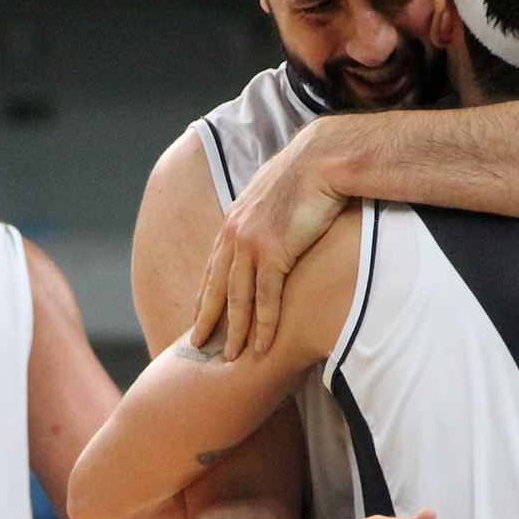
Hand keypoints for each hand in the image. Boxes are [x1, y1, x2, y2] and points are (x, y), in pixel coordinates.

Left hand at [190, 125, 346, 361]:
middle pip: (216, 286)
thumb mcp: (276, 196)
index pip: (214, 266)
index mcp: (234, 221)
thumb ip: (267, 217)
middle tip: (197, 345)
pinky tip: (262, 346)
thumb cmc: (308, 174)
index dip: (205, 293)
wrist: (322, 160)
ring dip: (235, 331)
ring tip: (231, 359)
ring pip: (238, 298)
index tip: (199, 315)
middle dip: (206, 318)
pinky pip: (266, 297)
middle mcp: (235, 233)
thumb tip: (273, 227)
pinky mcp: (273, 251)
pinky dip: (264, 325)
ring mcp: (251, 243)